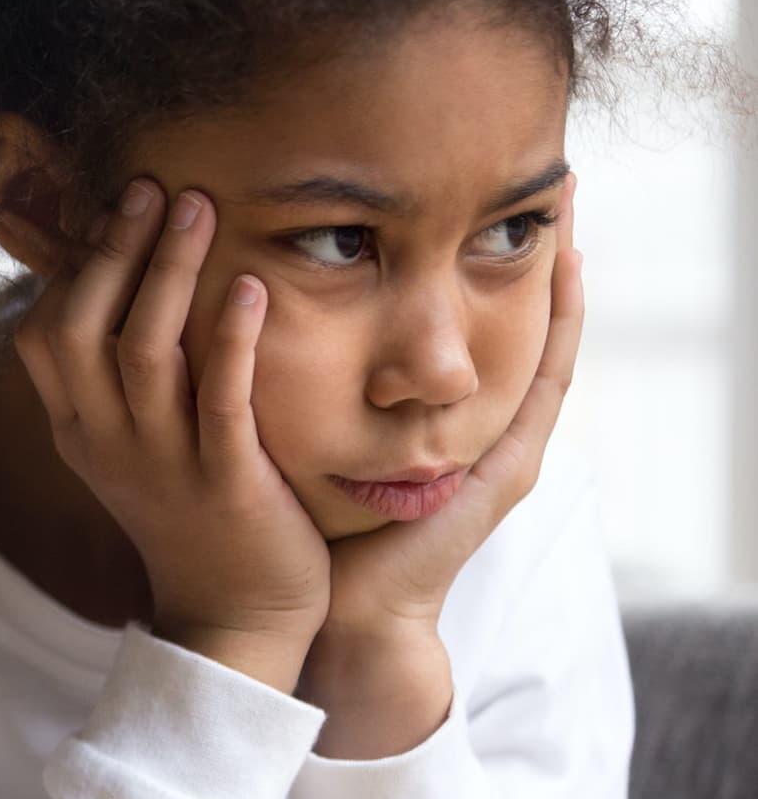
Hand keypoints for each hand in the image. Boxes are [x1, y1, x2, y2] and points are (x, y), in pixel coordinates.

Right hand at [13, 180, 331, 692]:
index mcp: (80, 432)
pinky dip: (231, 338)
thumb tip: (124, 289)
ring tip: (198, 206)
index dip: (73, 267)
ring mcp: (163, 465)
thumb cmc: (195, 517)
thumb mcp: (134, 449)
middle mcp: (108, 443)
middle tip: (152, 186)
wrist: (237, 620)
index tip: (114, 212)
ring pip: (144, 352)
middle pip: (82, 328)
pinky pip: (220, 400)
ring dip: (168, 272)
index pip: (44, 334)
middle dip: (114, 250)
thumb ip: (120, 381)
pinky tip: (251, 285)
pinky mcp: (227, 484)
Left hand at [306, 175, 584, 756]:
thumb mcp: (292, 432)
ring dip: (560, 281)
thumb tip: (227, 304)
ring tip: (572, 207)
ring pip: (544, 349)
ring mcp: (493, 453)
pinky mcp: (499, 478)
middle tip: (549, 183)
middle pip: (509, 330)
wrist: (322, 615)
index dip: (464, 266)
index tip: (465, 195)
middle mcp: (467, 433)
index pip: (455, 329)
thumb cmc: (294, 525)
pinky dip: (563, 332)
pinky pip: (547, 391)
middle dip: (523, 259)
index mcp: (419, 423)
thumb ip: (283, 380)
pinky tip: (571, 276)